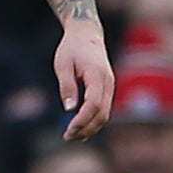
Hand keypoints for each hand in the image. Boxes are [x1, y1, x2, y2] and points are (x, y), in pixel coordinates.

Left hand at [55, 18, 113, 140]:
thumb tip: (69, 109)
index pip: (93, 104)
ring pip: (105, 114)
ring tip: (72, 136)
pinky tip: (80, 128)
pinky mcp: (107, 88)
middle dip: (86, 129)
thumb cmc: (71, 48)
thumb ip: (67, 86)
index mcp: (97, 74)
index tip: (68, 130)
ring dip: (90, 128)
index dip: (82, 120)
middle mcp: (108, 82)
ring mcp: (110, 86)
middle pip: (102, 113)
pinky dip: (93, 120)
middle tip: (67, 137)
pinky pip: (103, 109)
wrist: (86, 34)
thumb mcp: (62, 64)